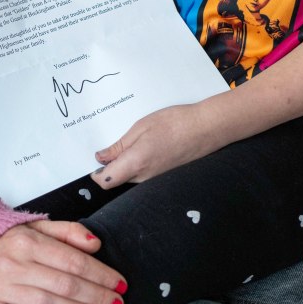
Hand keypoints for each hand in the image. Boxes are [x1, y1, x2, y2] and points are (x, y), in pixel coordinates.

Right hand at [0, 219, 126, 303]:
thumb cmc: (0, 241)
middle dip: (96, 295)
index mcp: (29, 240)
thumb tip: (95, 243)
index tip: (119, 283)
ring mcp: (0, 286)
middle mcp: (16, 262)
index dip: (100, 273)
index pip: (73, 260)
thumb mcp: (33, 225)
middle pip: (65, 283)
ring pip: (46, 302)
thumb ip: (66, 232)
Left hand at [91, 104, 211, 187]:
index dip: (96, 172)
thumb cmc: (175, 123)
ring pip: (129, 177)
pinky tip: (146, 146)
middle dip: (110, 166)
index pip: (105, 181)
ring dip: (125, 164)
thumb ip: (119, 146)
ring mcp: (155, 179)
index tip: (96, 158)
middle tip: (112, 144)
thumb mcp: (141, 127)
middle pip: (116, 179)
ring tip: (132, 141)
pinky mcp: (163, 177)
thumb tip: (101, 158)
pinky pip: (143, 175)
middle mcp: (144, 177)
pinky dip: (138, 164)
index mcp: (135, 163)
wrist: (206, 129)